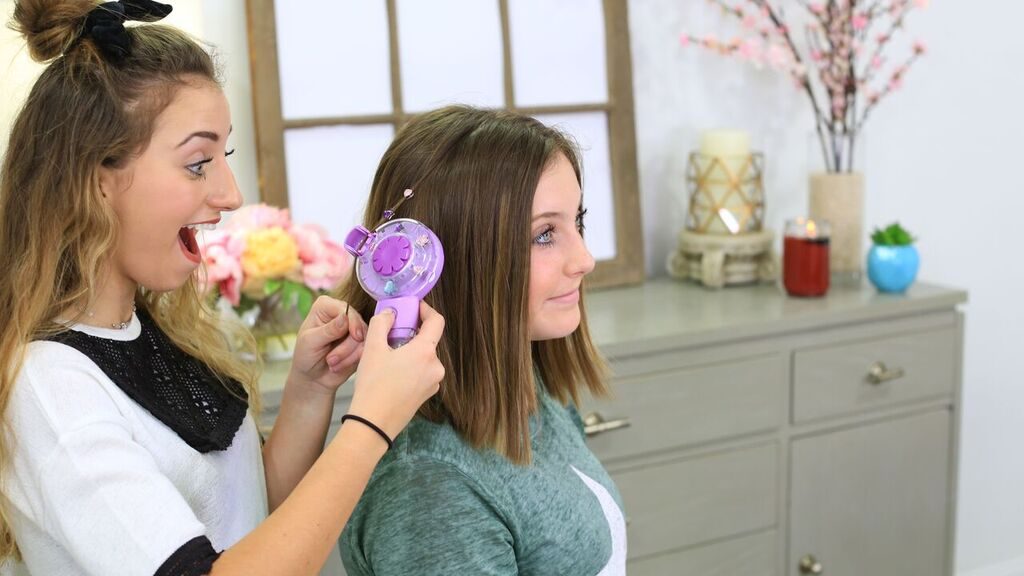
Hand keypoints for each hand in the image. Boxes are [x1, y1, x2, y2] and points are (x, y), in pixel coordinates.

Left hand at [288, 296, 368, 393]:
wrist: (312, 378)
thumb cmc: (305, 356)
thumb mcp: (311, 342)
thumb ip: (328, 330)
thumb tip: (345, 317)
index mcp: (325, 306)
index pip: (346, 308)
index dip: (352, 322)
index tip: (354, 336)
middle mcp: (341, 314)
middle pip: (358, 324)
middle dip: (347, 345)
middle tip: (331, 360)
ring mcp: (353, 328)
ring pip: (364, 338)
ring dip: (349, 355)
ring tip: (332, 363)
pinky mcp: (360, 342)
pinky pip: (367, 348)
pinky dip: (354, 359)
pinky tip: (340, 366)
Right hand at [346, 301, 444, 439]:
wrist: (373, 424)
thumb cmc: (373, 385)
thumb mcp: (372, 348)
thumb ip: (382, 323)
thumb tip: (390, 313)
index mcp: (426, 352)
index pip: (437, 321)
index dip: (426, 310)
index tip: (413, 308)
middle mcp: (436, 367)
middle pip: (427, 341)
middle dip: (410, 334)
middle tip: (390, 334)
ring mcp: (433, 382)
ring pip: (423, 358)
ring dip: (409, 352)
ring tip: (387, 357)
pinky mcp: (426, 394)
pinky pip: (421, 373)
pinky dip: (410, 367)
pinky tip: (391, 374)